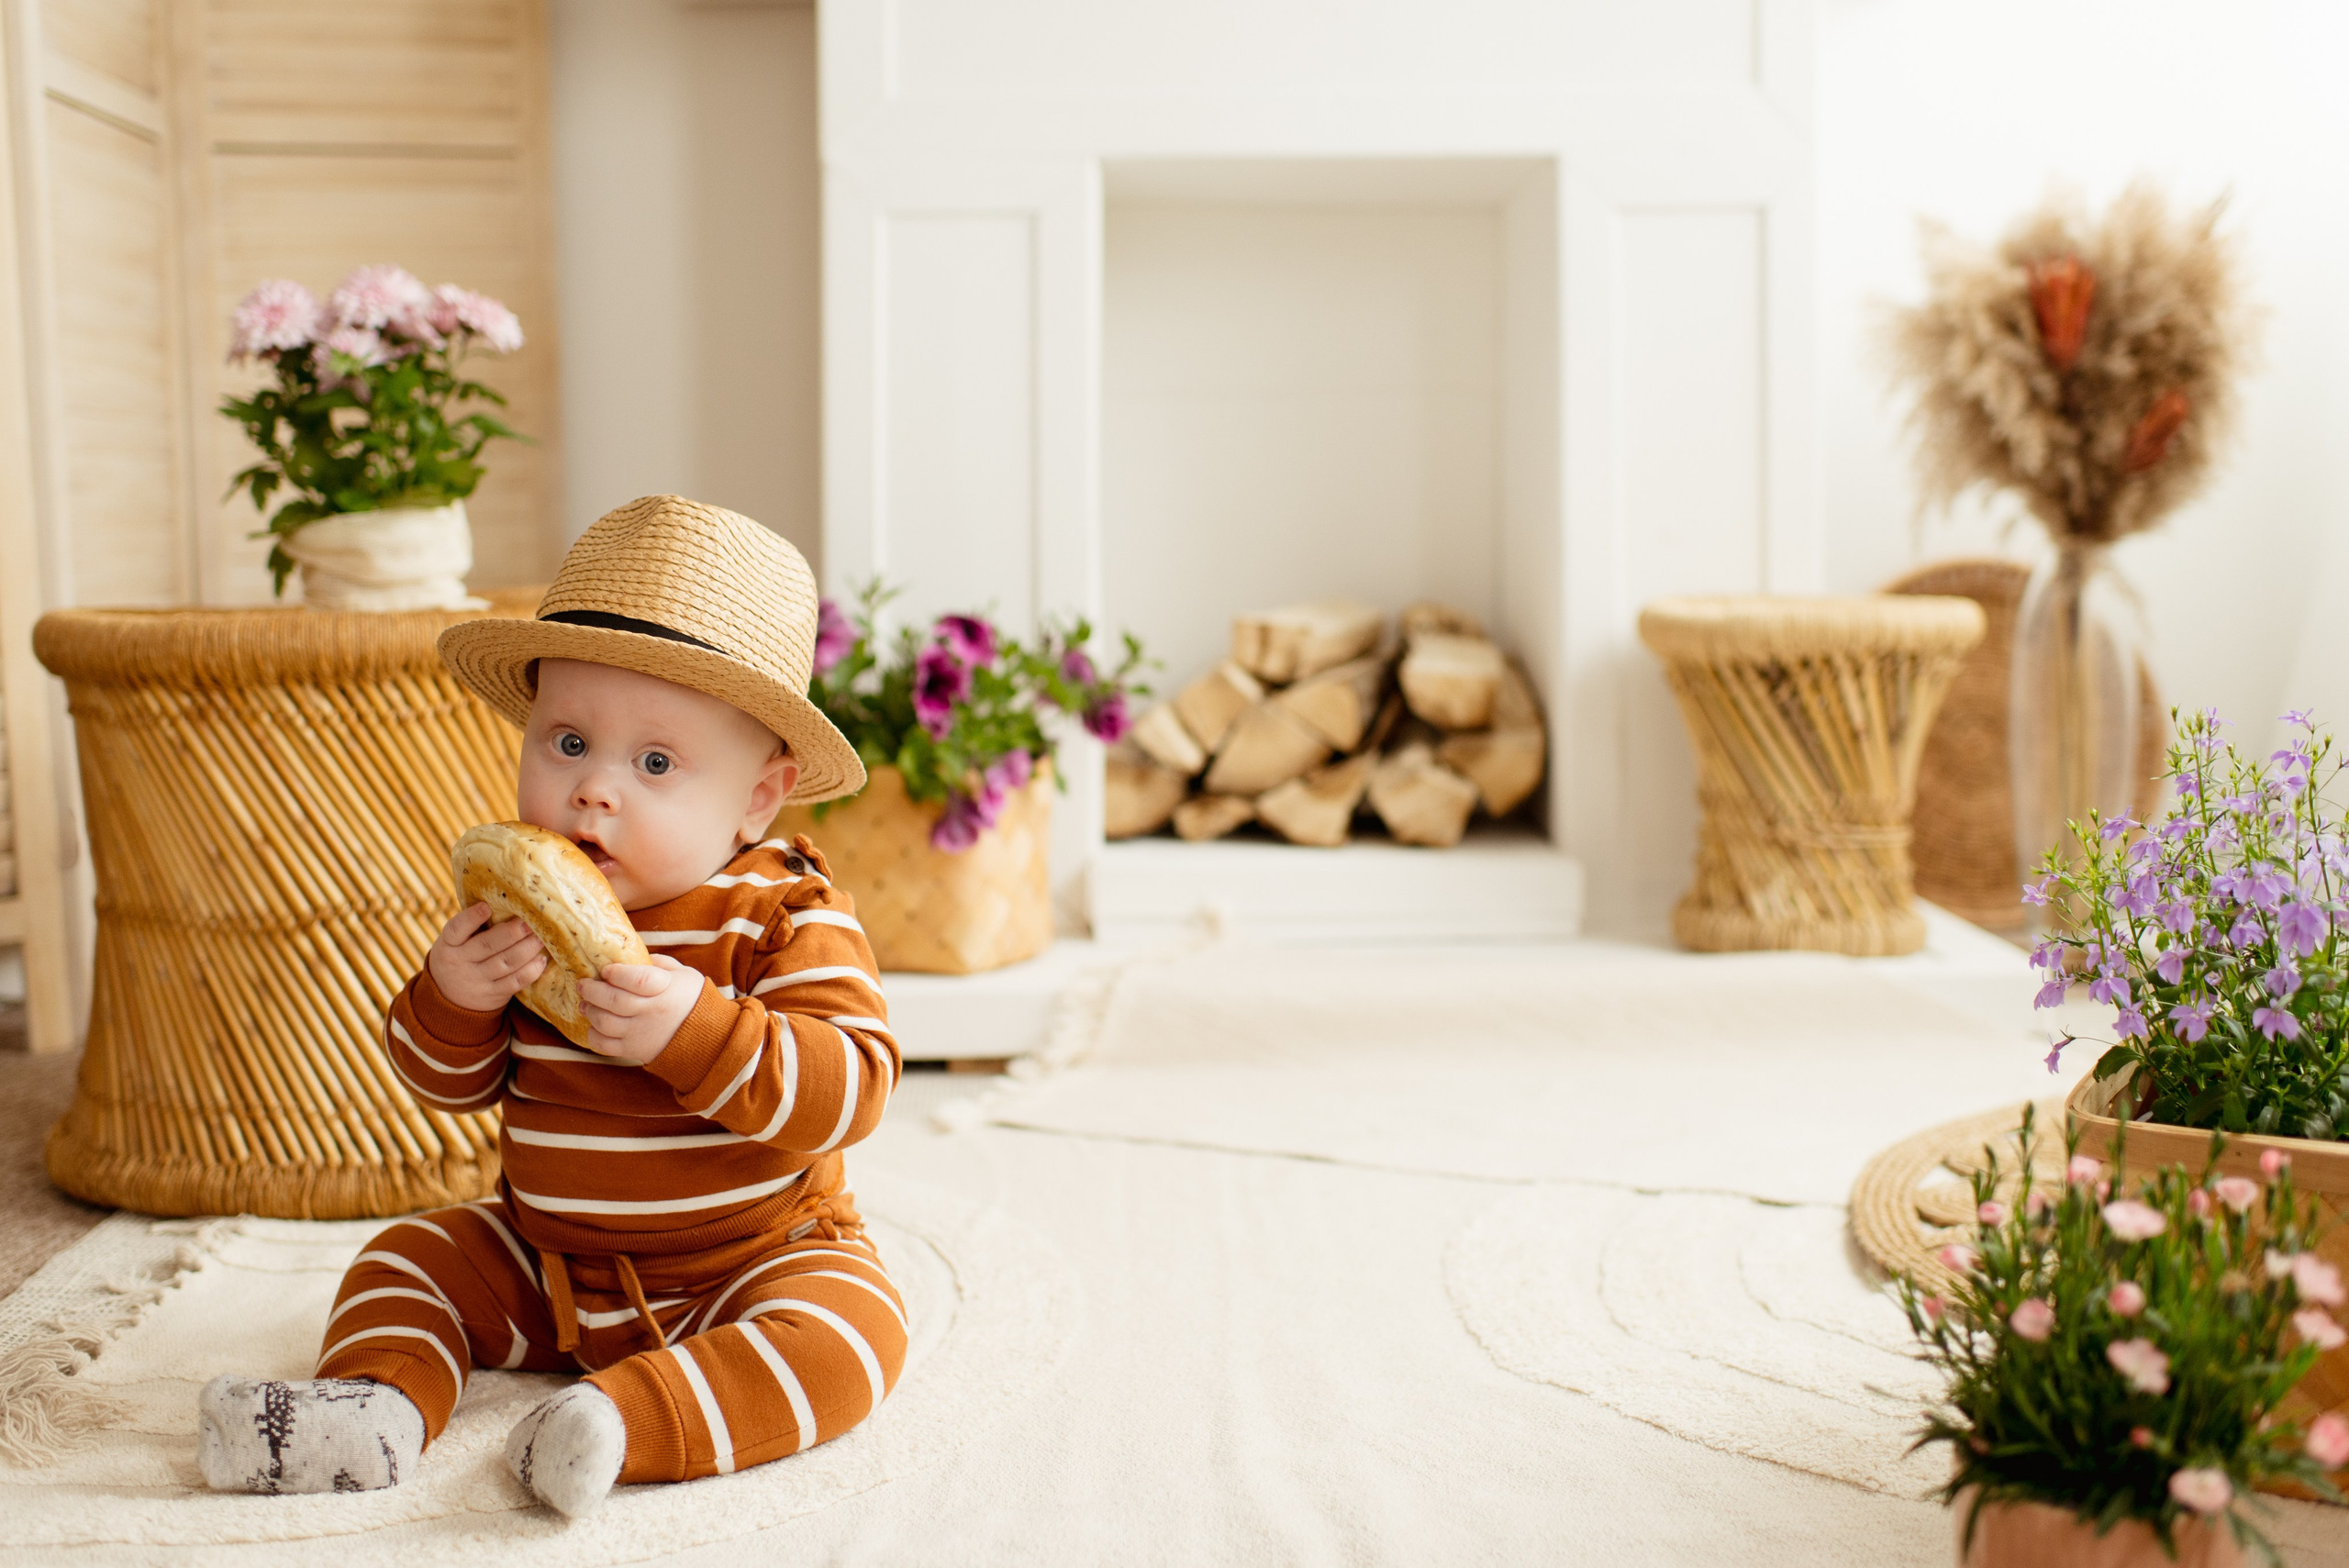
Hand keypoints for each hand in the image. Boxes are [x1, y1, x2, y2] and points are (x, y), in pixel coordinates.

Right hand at [427, 903, 546, 1012]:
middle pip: (487, 946)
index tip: (487, 906)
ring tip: (543, 937)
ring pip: (505, 963)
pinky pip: (515, 982)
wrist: (450, 998)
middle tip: (531, 921)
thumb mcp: (456, 942)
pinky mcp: (493, 995)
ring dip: (528, 949)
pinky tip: (542, 959)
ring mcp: (477, 980)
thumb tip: (510, 898)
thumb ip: (474, 925)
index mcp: (449, 944)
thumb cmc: (462, 955)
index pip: (456, 929)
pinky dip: (531, 970)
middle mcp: (460, 962)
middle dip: (512, 933)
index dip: (471, 918)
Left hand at [577, 956, 701, 1064]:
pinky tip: (594, 1026)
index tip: (606, 970)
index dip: (617, 973)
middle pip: (613, 1000)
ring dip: (589, 1011)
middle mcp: (651, 1011)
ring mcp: (640, 1033)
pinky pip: (604, 1045)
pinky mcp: (634, 1050)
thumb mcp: (682, 974)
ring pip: (604, 1022)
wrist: (706, 1037)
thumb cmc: (692, 1000)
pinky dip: (593, 1035)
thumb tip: (629, 956)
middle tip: (583, 984)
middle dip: (591, 990)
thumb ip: (657, 963)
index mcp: (665, 989)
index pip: (637, 980)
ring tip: (585, 1004)